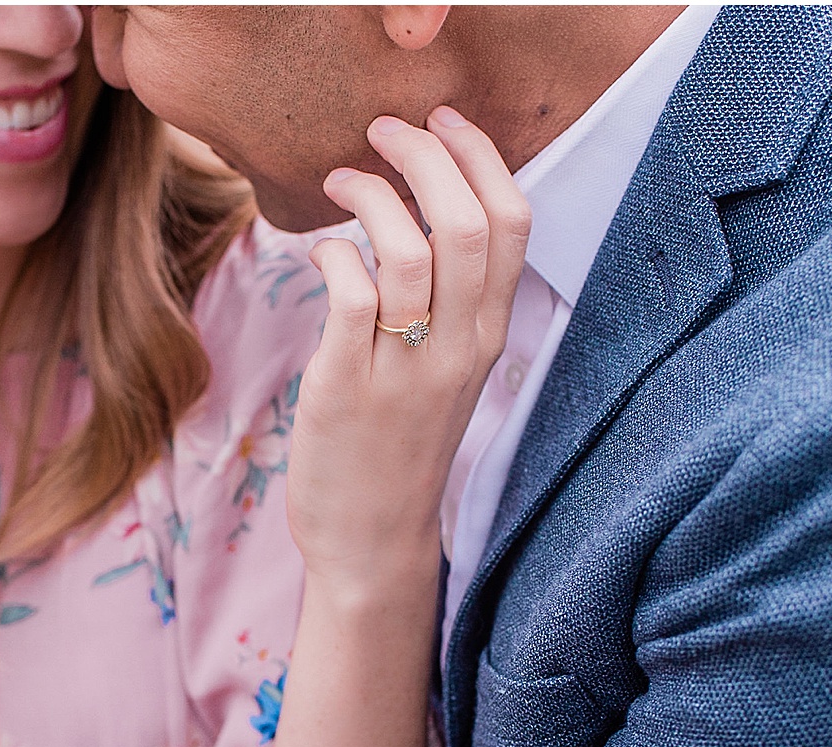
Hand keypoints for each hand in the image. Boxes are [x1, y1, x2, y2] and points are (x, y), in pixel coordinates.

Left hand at [287, 108, 530, 602]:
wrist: (373, 541)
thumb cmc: (400, 445)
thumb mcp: (447, 370)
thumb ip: (450, 299)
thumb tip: (425, 211)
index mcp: (490, 334)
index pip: (513, 222)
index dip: (479, 155)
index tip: (440, 121)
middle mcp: (459, 348)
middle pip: (466, 222)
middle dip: (423, 154)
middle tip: (381, 131)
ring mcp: (405, 370)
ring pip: (409, 250)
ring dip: (369, 194)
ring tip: (338, 183)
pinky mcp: (347, 388)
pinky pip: (350, 295)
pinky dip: (332, 254)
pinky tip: (319, 252)